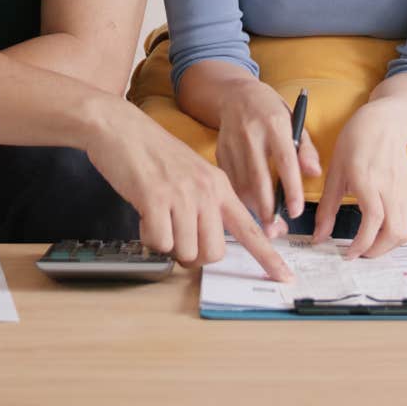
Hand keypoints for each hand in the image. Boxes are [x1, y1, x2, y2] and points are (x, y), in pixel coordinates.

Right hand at [84, 100, 295, 282]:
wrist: (121, 128)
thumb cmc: (153, 155)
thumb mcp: (193, 174)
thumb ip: (206, 204)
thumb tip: (208, 245)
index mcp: (220, 186)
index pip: (250, 229)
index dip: (268, 257)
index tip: (285, 277)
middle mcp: (206, 191)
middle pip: (213, 253)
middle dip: (193, 257)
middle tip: (177, 239)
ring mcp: (182, 194)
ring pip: (185, 252)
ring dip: (168, 246)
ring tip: (158, 220)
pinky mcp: (155, 198)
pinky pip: (159, 242)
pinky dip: (149, 237)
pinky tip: (144, 216)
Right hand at [215, 80, 320, 237]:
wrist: (235, 95)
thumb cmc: (271, 111)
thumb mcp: (294, 121)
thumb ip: (305, 149)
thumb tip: (314, 174)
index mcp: (275, 124)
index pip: (285, 161)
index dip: (291, 189)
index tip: (296, 211)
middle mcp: (251, 134)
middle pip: (259, 177)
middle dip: (267, 208)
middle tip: (277, 230)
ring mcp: (232, 143)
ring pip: (241, 183)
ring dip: (254, 207)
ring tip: (268, 224)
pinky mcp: (219, 151)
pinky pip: (229, 181)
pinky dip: (240, 198)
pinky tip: (251, 208)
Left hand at [313, 102, 406, 259]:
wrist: (385, 124)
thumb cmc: (355, 144)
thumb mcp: (334, 173)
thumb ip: (327, 208)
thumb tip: (318, 237)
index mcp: (368, 180)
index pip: (373, 220)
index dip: (362, 243)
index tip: (348, 254)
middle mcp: (391, 187)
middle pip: (395, 232)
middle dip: (377, 251)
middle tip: (358, 254)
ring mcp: (406, 191)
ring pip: (405, 231)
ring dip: (387, 245)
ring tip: (367, 245)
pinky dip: (394, 233)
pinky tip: (378, 230)